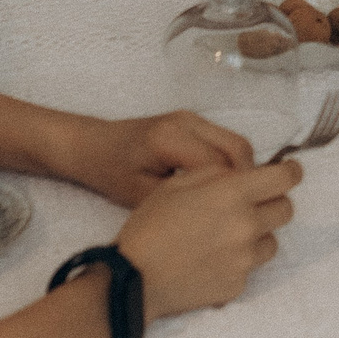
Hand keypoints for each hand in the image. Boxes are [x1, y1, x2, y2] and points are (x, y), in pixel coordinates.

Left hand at [55, 110, 252, 207]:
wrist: (92, 145)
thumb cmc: (110, 173)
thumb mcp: (140, 196)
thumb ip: (179, 203)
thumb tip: (219, 216)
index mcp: (170, 138)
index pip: (219, 166)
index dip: (231, 193)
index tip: (232, 219)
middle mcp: (188, 121)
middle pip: (237, 148)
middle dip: (246, 181)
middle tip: (241, 211)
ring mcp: (193, 118)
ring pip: (236, 143)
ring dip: (241, 172)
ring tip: (234, 202)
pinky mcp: (194, 122)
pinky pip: (225, 142)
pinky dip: (230, 164)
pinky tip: (221, 188)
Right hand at [117, 158, 300, 318]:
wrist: (133, 279)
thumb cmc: (150, 226)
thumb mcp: (178, 183)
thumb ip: (217, 173)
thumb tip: (242, 174)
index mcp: (233, 195)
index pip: (285, 179)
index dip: (290, 172)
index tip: (289, 171)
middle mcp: (246, 226)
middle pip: (285, 210)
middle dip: (272, 202)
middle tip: (250, 204)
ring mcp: (244, 260)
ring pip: (272, 241)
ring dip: (258, 235)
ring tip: (226, 236)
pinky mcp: (237, 286)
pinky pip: (251, 268)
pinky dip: (238, 262)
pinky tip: (212, 260)